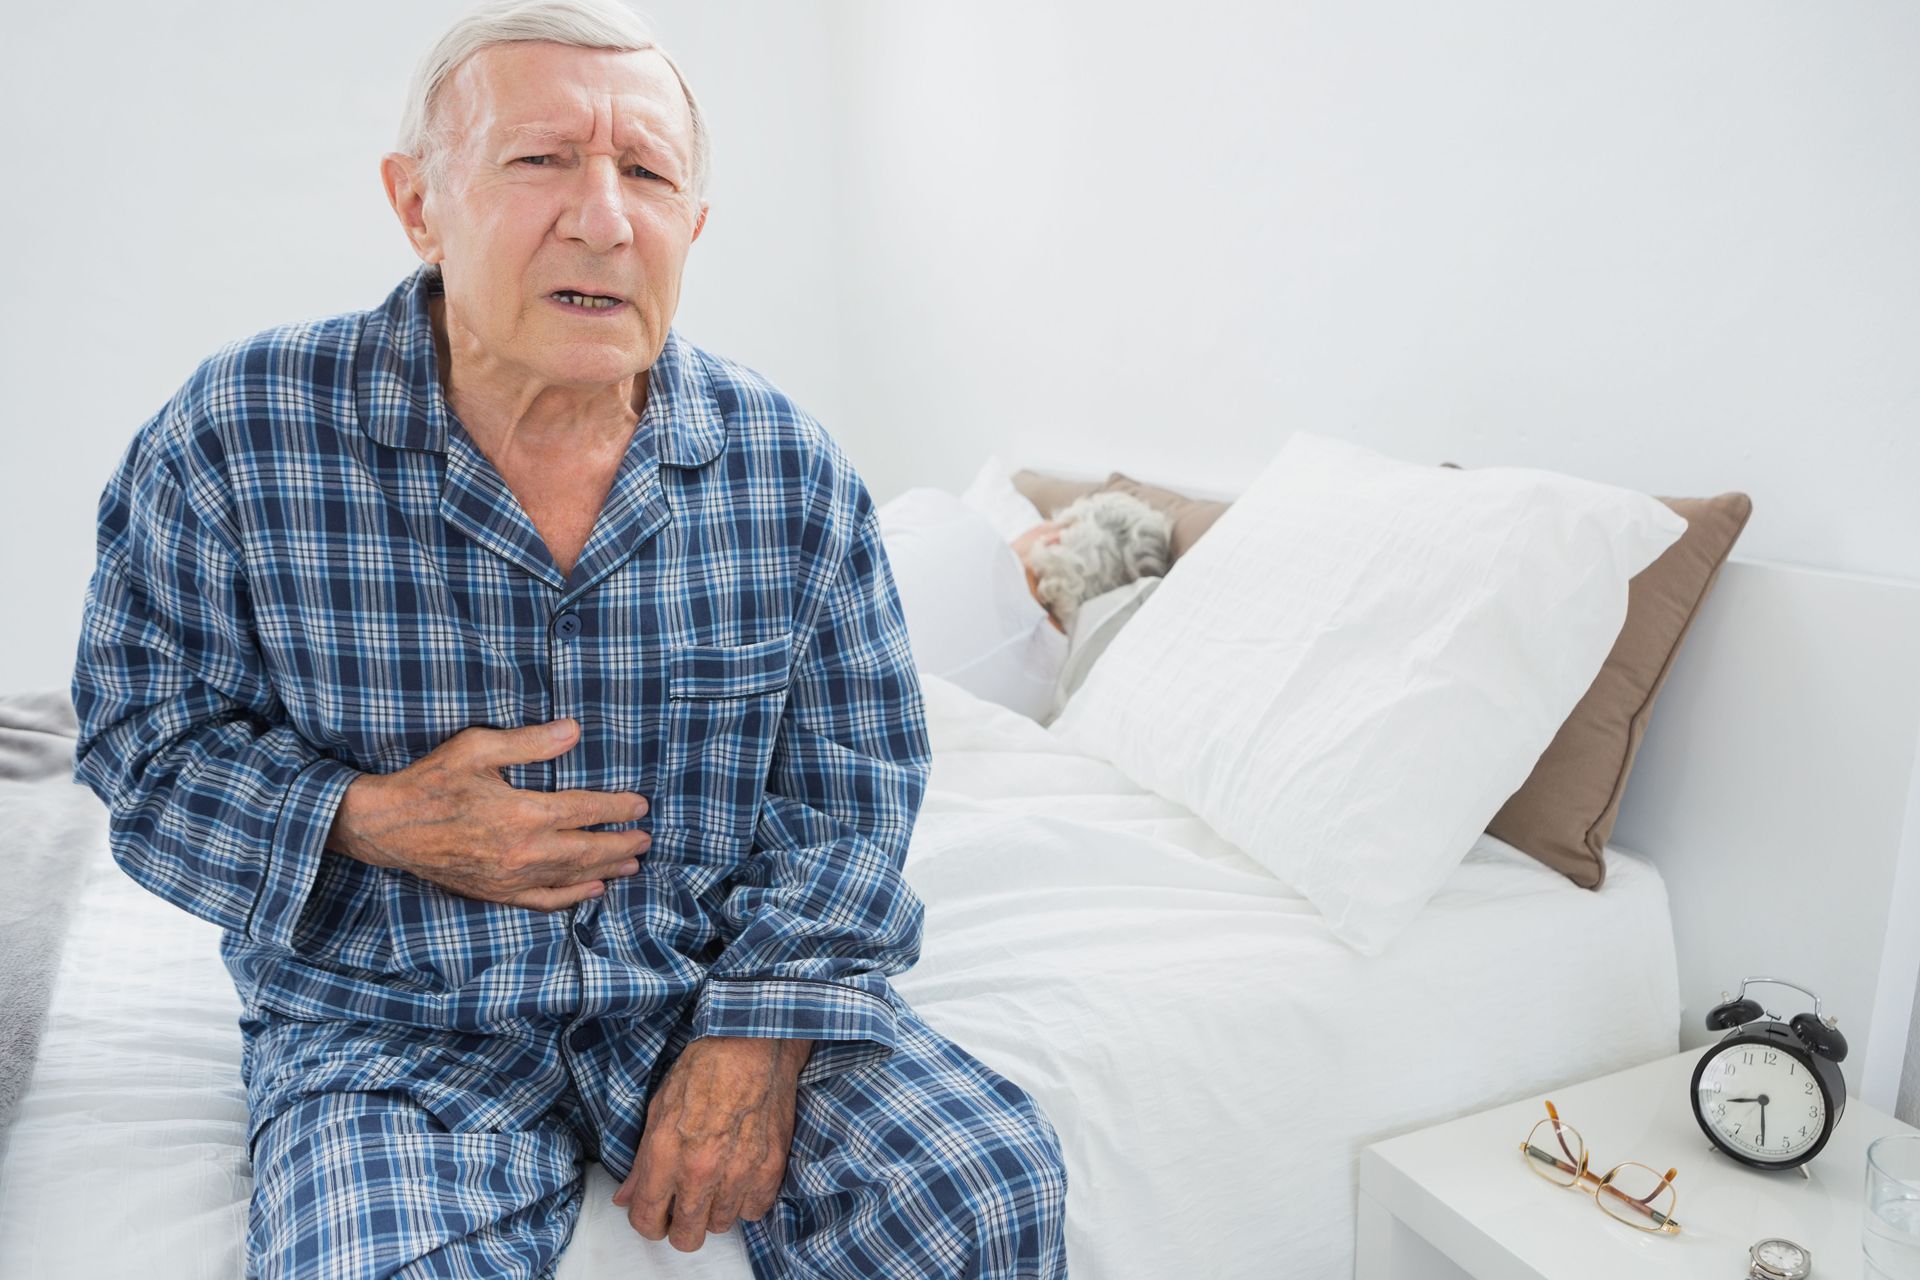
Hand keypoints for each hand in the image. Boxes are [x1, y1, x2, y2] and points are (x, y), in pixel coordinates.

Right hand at [325, 717, 649, 911]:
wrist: (386, 828)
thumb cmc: (431, 782)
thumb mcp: (478, 748)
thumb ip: (529, 742)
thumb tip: (573, 731)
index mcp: (523, 813)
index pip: (585, 810)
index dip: (617, 808)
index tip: (640, 806)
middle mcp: (523, 851)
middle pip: (587, 849)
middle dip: (621, 844)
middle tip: (646, 838)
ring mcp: (509, 877)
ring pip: (570, 878)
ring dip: (605, 870)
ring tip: (631, 865)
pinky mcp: (495, 892)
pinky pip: (542, 900)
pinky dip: (571, 898)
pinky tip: (591, 892)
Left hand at [613, 1035, 813, 1250]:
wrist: (751, 1045)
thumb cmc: (703, 1069)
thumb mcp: (658, 1109)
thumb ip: (641, 1163)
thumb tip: (626, 1198)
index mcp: (665, 1153)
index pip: (646, 1218)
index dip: (648, 1223)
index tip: (655, 1217)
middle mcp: (700, 1169)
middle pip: (686, 1235)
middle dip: (680, 1226)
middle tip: (685, 1206)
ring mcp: (738, 1171)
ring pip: (721, 1225)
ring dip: (715, 1210)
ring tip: (716, 1181)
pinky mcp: (770, 1168)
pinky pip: (754, 1210)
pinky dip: (746, 1199)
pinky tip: (740, 1176)